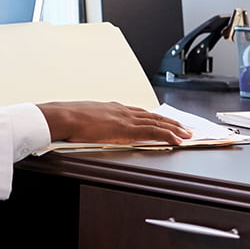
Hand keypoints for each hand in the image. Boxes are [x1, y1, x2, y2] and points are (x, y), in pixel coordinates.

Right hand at [36, 101, 192, 144]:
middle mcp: (122, 111)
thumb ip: (93, 124)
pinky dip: (168, 134)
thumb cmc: (66, 119)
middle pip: (153, 116)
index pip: (140, 113)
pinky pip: (153, 131)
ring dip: (174, 128)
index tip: (165, 122)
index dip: (155, 118)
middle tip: (185, 128)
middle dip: (171, 122)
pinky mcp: (126, 129)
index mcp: (112, 108)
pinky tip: (177, 139)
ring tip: (187, 134)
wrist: (62, 116)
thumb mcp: (83, 119)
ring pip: (157, 122)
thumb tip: (93, 130)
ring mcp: (125, 119)